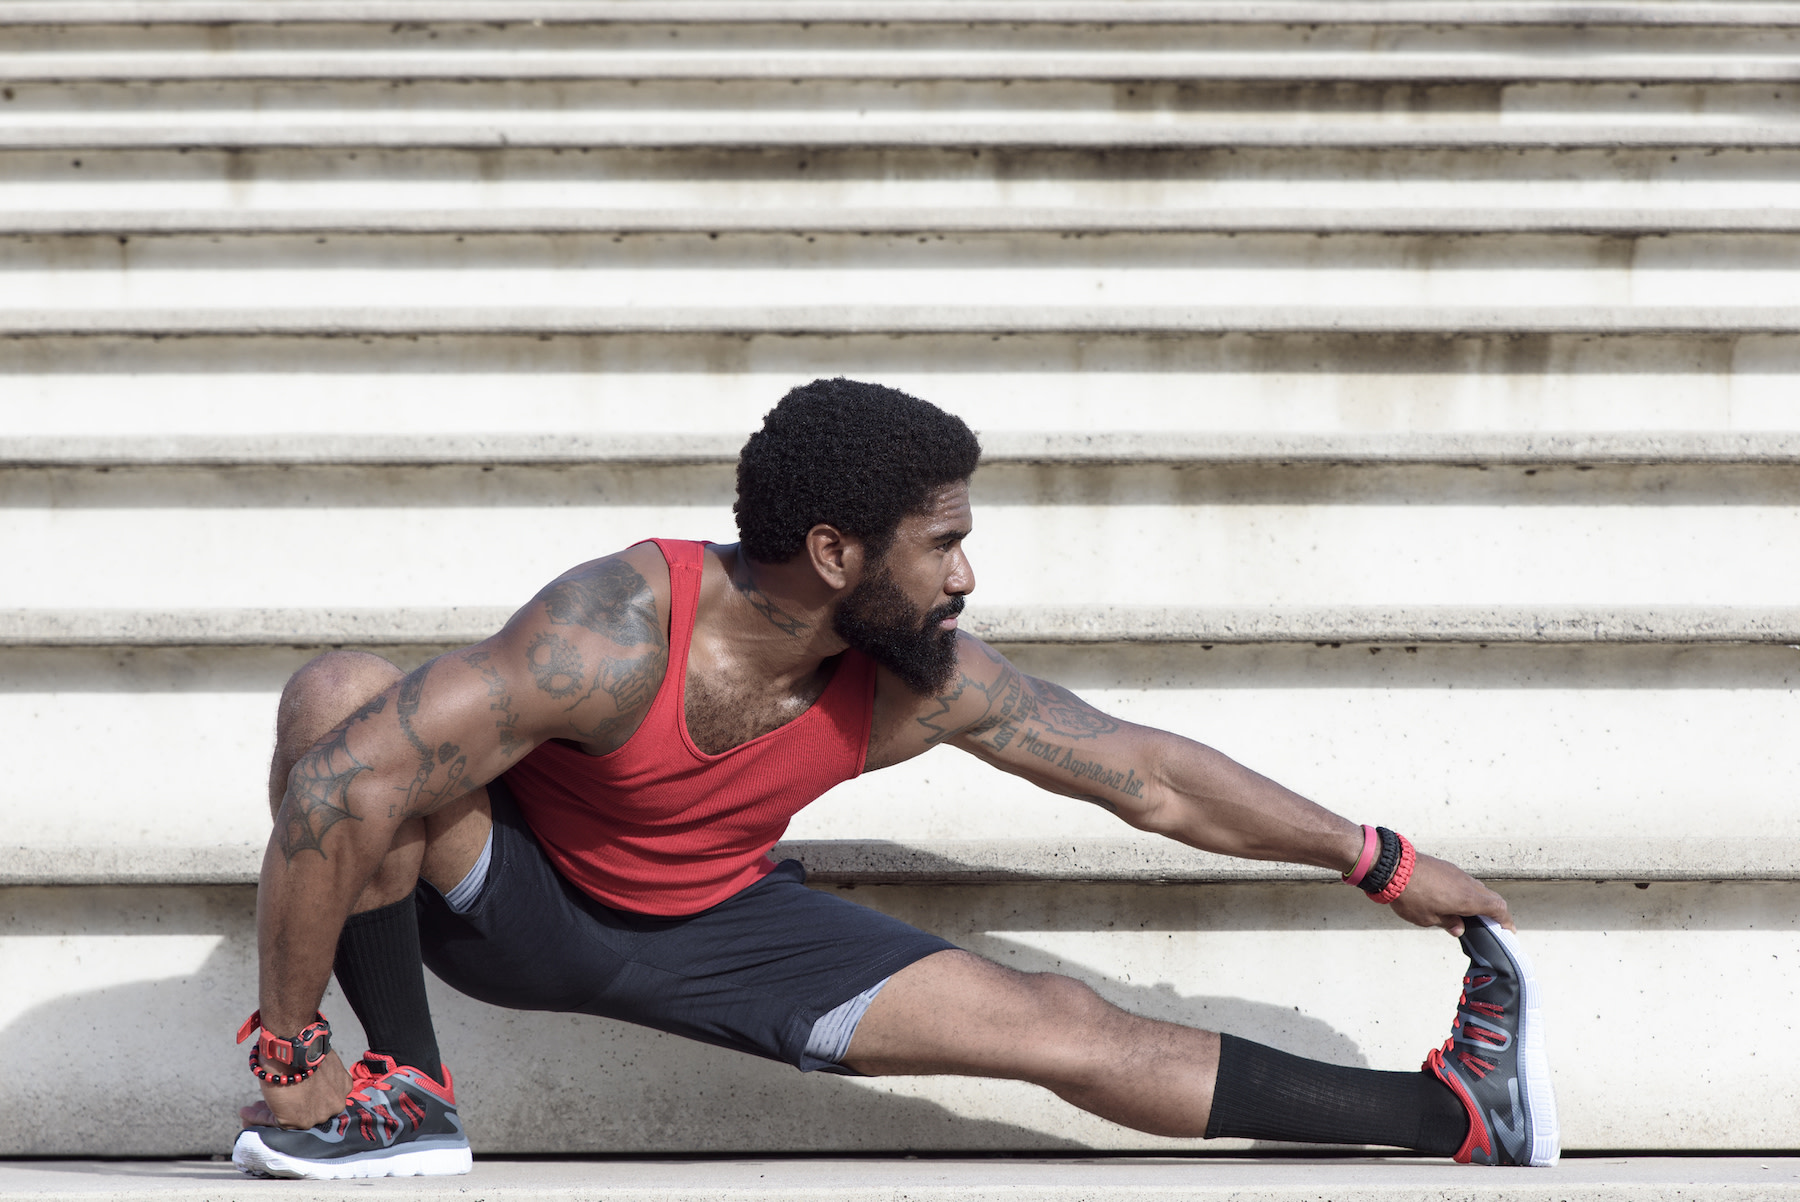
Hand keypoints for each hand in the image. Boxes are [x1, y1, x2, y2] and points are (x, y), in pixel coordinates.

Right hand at [240, 1048, 351, 1129]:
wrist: (295, 1047)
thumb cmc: (304, 1046)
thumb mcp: (316, 1059)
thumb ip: (315, 1072)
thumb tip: (300, 1076)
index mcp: (342, 1086)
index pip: (319, 1096)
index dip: (300, 1096)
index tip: (287, 1094)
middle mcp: (334, 1104)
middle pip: (305, 1108)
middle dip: (285, 1105)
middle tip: (264, 1103)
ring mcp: (318, 1115)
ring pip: (289, 1116)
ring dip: (266, 1112)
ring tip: (250, 1109)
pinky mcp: (297, 1121)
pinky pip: (274, 1122)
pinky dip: (258, 1117)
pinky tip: (246, 1113)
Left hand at [1386, 851, 1513, 936]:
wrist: (1393, 868)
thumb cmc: (1410, 896)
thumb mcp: (1428, 919)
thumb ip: (1447, 923)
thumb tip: (1459, 928)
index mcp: (1468, 899)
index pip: (1498, 908)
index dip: (1506, 921)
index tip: (1508, 930)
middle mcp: (1467, 884)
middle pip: (1491, 897)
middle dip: (1495, 911)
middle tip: (1493, 924)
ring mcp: (1457, 873)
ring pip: (1477, 887)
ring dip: (1480, 900)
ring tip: (1472, 914)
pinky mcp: (1446, 867)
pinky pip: (1463, 880)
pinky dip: (1466, 891)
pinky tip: (1454, 900)